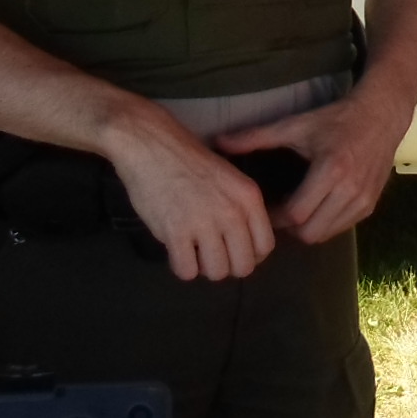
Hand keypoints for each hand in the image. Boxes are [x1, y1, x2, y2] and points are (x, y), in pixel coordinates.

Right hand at [99, 99, 276, 283]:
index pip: (265, 246)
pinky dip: (181, 267)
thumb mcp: (230, 178)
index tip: (234, 251)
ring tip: (192, 251)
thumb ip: (241, 208)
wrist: (151, 144)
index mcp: (249, 198)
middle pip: (243, 266)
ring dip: (203, 267)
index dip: (250, 255)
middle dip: (227, 265)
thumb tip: (244, 244)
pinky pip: (186, 271)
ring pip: (216, 272)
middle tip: (210, 253)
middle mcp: (232, 213)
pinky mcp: (175, 232)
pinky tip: (176, 251)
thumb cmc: (188, 159)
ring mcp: (204, 223)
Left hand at [215, 83, 407, 245]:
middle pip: (310, 232)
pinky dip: (325, 224)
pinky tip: (317, 206)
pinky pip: (340, 228)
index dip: (275, 217)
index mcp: (331, 170)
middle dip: (289, 227)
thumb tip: (218, 142)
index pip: (296, 213)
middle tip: (278, 212)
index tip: (264, 208)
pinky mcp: (371, 205)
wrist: (381, 116)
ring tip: (296, 210)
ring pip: (325, 234)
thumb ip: (255, 137)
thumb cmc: (336, 119)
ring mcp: (363, 200)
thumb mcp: (296, 125)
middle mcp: (350, 190)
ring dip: (307, 227)